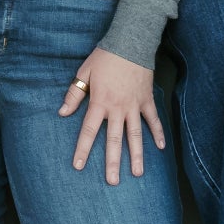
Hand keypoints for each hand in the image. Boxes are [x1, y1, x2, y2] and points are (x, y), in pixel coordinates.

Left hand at [61, 46, 165, 183]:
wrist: (131, 42)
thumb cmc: (105, 57)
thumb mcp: (84, 72)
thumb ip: (74, 94)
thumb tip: (62, 112)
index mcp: (100, 102)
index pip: (89, 131)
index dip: (83, 149)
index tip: (78, 166)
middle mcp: (118, 108)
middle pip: (115, 140)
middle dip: (113, 162)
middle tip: (113, 181)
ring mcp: (134, 105)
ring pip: (136, 135)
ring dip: (137, 155)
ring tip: (137, 173)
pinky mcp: (147, 100)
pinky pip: (153, 119)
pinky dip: (158, 133)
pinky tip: (161, 147)